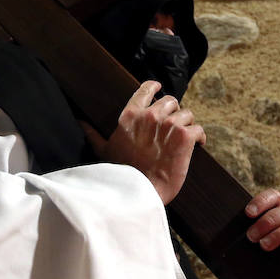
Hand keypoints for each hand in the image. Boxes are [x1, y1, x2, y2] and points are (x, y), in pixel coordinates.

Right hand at [84, 80, 204, 204]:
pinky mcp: (185, 136)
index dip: (155, 88)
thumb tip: (80, 122)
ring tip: (184, 138)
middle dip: (174, 112)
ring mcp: (169, 125)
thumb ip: (93, 134)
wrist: (140, 191)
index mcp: (131, 115)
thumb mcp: (103, 150)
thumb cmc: (121, 172)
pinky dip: (199, 137)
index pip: (146, 89)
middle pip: (170, 101)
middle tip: (173, 126)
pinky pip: (198, 129)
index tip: (158, 89)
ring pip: (187, 114)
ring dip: (187, 125)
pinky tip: (197, 144)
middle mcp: (151, 115)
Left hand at [245, 188, 279, 261]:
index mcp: (277, 214)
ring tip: (264, 245)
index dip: (263, 201)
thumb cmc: (260, 261)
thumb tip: (231, 232)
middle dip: (267, 222)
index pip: (274, 197)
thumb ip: (247, 235)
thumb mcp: (251, 245)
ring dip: (279, 233)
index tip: (249, 213)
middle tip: (251, 237)